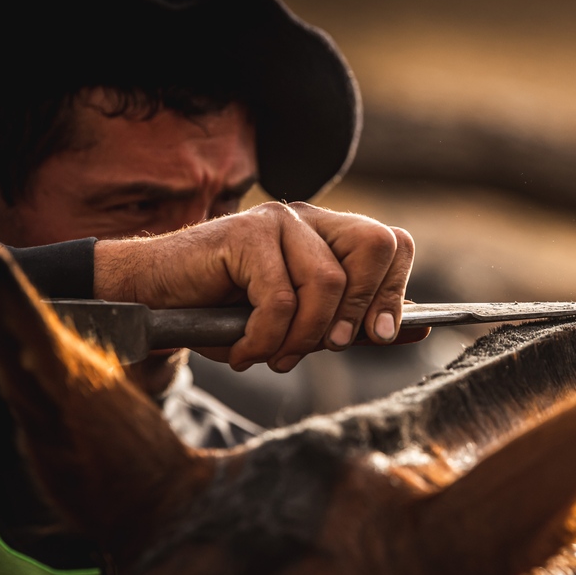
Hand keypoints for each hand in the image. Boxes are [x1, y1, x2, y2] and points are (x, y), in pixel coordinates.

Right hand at [92, 202, 427, 371]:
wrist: (155, 302)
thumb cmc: (228, 315)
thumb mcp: (305, 325)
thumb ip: (357, 322)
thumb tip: (419, 329)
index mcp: (331, 235)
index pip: (394, 245)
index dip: (395, 292)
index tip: (380, 336)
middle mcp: (310, 219)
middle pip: (377, 247)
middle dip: (358, 309)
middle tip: (328, 346)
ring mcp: (277, 220)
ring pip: (329, 282)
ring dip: (304, 336)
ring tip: (274, 355)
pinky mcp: (244, 233)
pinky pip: (279, 299)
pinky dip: (265, 339)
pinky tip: (244, 350)